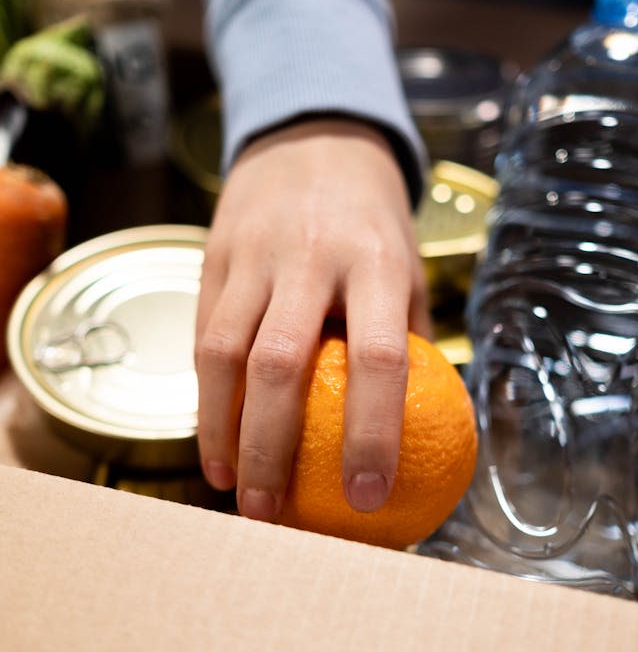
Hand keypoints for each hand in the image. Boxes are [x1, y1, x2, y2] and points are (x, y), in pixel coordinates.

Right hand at [195, 116, 430, 521]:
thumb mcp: (407, 266)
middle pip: (280, 365)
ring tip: (230, 487)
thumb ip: (406, 339)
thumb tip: (421, 432)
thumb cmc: (371, 220)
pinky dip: (204, 395)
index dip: (374, 432)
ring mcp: (253, 255)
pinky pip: (202, 335)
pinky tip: (213, 438)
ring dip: (221, 430)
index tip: (369, 496)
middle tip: (272, 514)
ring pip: (223, 352)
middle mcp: (310, 257)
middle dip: (271, 448)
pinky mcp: (213, 257)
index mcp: (375, 262)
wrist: (311, 137)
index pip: (379, 357)